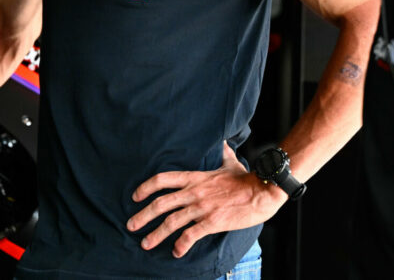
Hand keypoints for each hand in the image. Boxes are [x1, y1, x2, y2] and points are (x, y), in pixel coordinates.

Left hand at [127, 142, 284, 257]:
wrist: (263, 190)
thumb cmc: (247, 178)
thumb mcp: (229, 162)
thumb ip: (221, 153)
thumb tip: (223, 141)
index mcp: (194, 178)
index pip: (162, 180)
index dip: (145, 187)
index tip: (135, 196)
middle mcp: (194, 192)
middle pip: (160, 203)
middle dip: (142, 216)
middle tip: (130, 225)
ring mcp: (202, 207)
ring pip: (171, 221)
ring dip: (156, 234)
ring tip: (145, 244)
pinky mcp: (213, 222)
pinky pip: (191, 235)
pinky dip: (181, 245)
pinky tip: (176, 252)